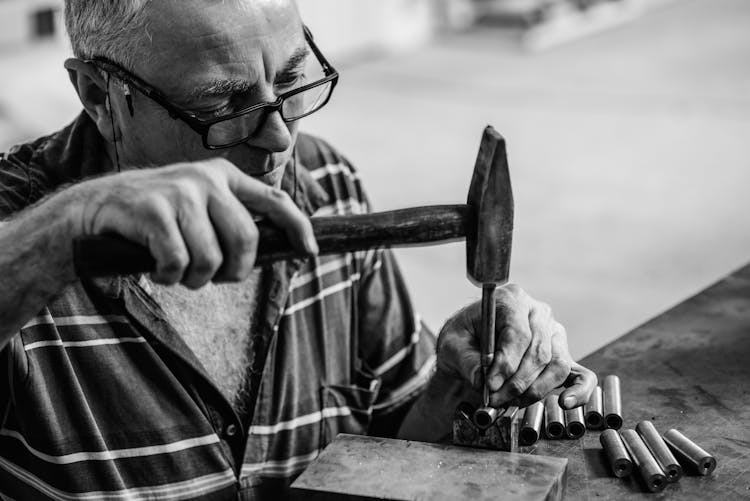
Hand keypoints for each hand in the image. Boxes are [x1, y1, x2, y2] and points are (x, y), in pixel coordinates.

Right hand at [69, 158, 316, 287]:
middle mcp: (206, 178)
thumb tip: (281, 247)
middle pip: (246, 241)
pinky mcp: (153, 210)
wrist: (92, 211)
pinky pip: (179, 263)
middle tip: (212, 278)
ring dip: (195, 279)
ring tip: (178, 271)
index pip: (274, 202)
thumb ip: (232, 220)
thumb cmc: (155, 219)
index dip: (298, 228)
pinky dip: (169, 277)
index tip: (310, 253)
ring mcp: (179, 192)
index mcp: (224, 176)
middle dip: (233, 272)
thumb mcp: (199, 209)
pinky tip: (156, 267)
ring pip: (212, 259)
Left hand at [435, 284, 596, 408]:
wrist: (469, 342)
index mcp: (510, 300)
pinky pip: (581, 374)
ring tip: (511, 402)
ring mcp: (553, 333)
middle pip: (538, 352)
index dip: (506, 363)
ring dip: (534, 390)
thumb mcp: (452, 345)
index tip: (490, 385)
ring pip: (557, 365)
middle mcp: (537, 312)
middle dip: (517, 382)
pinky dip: (579, 390)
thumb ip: (466, 360)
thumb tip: (483, 379)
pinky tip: (566, 402)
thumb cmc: (462, 338)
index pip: (518, 333)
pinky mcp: (562, 354)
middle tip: (496, 399)